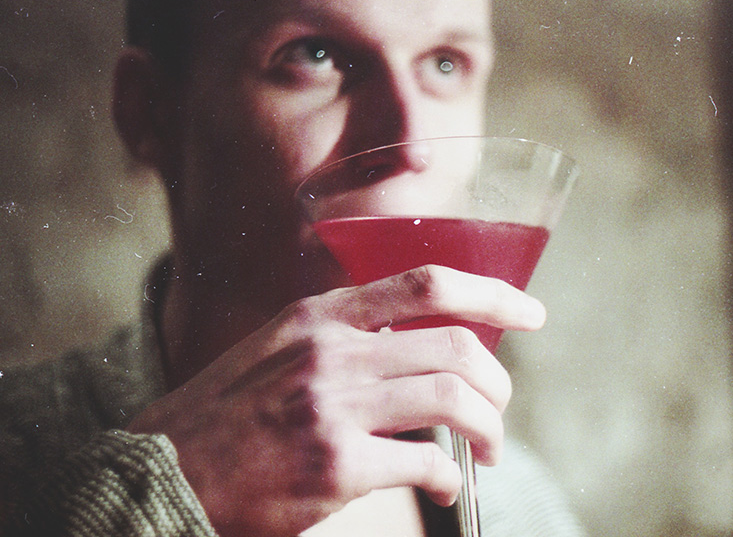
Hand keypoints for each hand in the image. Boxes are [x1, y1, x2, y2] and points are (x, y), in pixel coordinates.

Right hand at [127, 265, 545, 536]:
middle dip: (496, 382)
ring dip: (489, 427)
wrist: (161, 473)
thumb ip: (343, 340)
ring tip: (490, 448)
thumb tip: (418, 352)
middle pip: (455, 346)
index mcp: (319, 316)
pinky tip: (447, 489)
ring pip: (453, 400)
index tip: (530, 312)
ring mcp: (332, 407)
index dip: (491, 294)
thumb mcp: (277, 350)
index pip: (426, 284)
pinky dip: (451, 477)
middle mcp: (330, 351)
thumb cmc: (224, 415)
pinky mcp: (335, 466)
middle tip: (500, 409)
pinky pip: (426, 463)